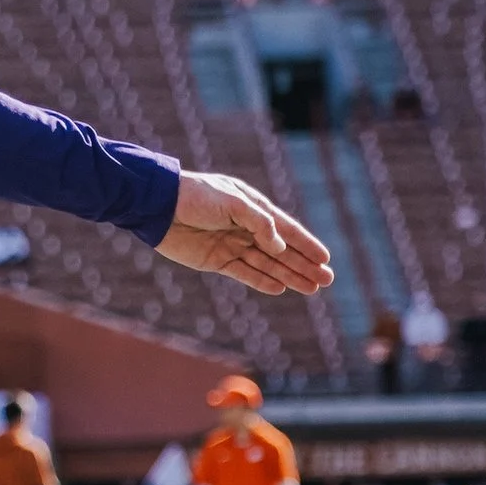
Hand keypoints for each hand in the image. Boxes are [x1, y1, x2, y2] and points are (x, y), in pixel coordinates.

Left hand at [156, 171, 332, 298]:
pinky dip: (262, 281)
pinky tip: (280, 288)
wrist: (158, 206)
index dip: (306, 245)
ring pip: (267, 264)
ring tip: (312, 288)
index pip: (286, 229)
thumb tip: (280, 247)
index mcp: (253, 207)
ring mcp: (232, 244)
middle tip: (327, 280)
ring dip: (289, 275)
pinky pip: (244, 273)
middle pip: (281, 251)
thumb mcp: (232, 202)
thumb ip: (259, 223)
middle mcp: (246, 227)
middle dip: (304, 265)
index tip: (325, 259)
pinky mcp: (216, 260)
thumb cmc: (196, 196)